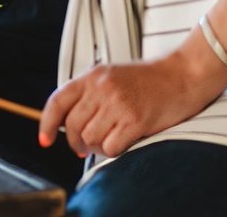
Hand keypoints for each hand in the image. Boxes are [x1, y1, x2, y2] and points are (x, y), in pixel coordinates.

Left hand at [38, 45, 226, 158]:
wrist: (182, 76)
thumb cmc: (149, 79)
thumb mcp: (112, 76)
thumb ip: (90, 94)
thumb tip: (69, 123)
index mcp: (92, 76)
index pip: (58, 102)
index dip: (47, 124)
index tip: (45, 140)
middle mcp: (102, 88)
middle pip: (73, 126)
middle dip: (76, 142)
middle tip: (85, 146)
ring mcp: (118, 104)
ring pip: (90, 139)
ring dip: (96, 147)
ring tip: (107, 141)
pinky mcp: (136, 120)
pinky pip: (111, 147)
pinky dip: (112, 151)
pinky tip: (121, 143)